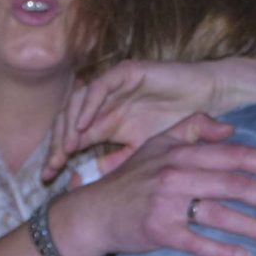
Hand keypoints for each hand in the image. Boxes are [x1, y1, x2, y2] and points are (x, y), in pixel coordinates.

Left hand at [47, 59, 243, 179]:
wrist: (207, 102)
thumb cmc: (178, 128)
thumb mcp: (141, 153)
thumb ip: (114, 163)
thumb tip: (83, 182)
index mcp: (104, 123)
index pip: (71, 138)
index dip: (58, 156)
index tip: (49, 177)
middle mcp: (103, 105)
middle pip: (67, 120)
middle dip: (57, 143)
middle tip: (52, 165)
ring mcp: (112, 87)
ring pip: (77, 102)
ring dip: (68, 125)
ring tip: (66, 148)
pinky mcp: (124, 73)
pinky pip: (98, 87)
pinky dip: (88, 105)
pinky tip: (82, 126)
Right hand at [59, 113, 255, 255]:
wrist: (93, 212)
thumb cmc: (131, 178)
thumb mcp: (157, 143)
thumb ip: (193, 128)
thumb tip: (232, 129)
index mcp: (181, 152)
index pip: (235, 154)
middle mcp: (176, 175)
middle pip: (235, 184)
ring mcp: (166, 205)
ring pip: (220, 215)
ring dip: (254, 225)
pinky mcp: (159, 232)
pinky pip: (197, 244)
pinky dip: (223, 252)